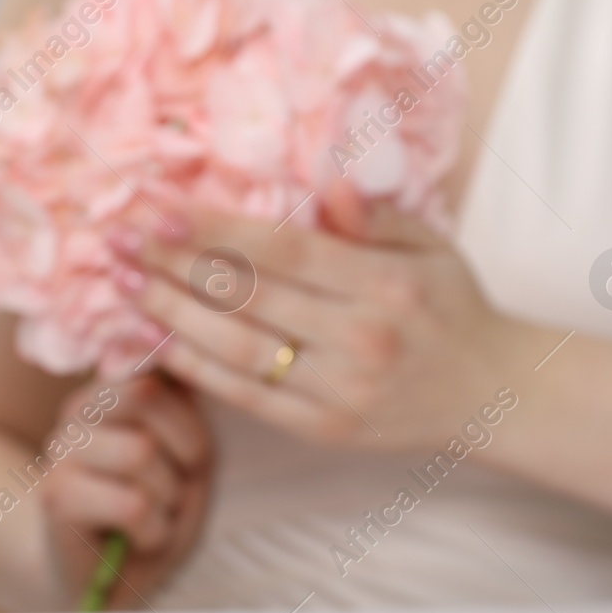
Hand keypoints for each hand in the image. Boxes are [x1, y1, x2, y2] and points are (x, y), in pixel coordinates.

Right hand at [39, 376, 211, 605]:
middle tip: (176, 492)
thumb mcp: (188, 459)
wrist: (111, 583)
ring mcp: (60, 452)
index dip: (190, 420)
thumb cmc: (155, 516)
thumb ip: (186, 410)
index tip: (190, 461)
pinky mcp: (56, 498)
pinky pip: (130, 504)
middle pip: (145, 395)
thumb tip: (189, 363)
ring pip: (139, 451)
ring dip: (168, 499)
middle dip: (183, 451)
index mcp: (111, 394)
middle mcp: (78, 413)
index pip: (157, 368)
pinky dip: (153, 531)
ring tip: (156, 518)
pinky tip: (140, 540)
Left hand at [114, 208, 540, 446]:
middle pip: (249, 297)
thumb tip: (326, 184)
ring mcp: (340, 389)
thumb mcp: (430, 246)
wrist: (491, 394)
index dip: (215, 230)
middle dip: (176, 266)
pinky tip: (158, 340)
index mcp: (384, 283)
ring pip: (238, 348)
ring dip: (173, 316)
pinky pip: (248, 396)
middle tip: (120, 242)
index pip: (281, 250)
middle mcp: (360, 338)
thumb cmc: (450, 307)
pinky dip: (197, 368)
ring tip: (126, 286)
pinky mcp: (324, 429)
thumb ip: (374, 217)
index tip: (160, 209)